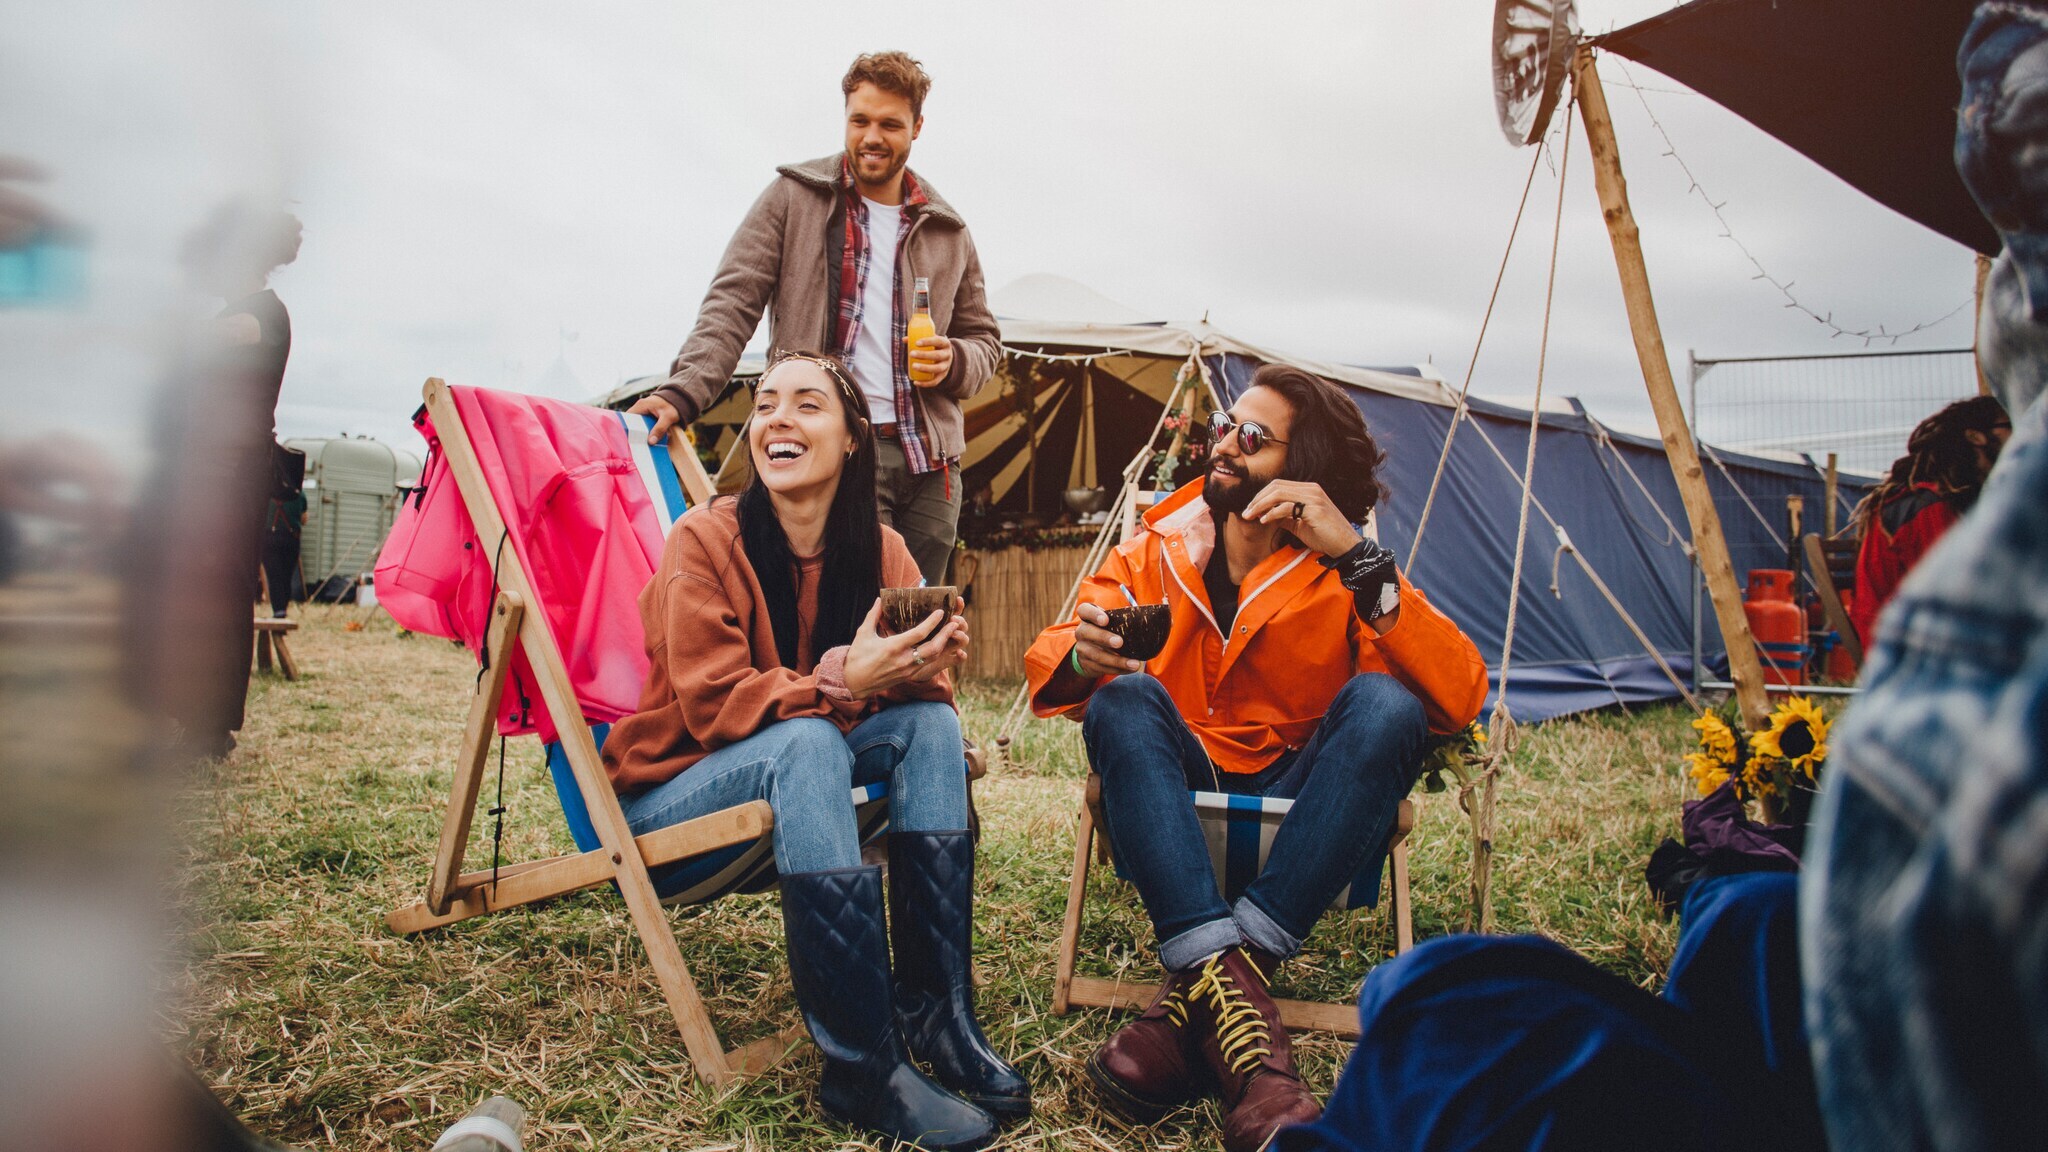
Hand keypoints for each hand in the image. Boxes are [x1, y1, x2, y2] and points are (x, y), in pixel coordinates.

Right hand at [629, 393, 680, 445]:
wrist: (680, 400)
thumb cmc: (673, 406)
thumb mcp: (668, 418)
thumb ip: (659, 429)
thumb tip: (651, 442)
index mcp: (641, 405)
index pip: (627, 417)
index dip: (625, 428)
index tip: (627, 439)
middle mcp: (640, 407)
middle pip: (631, 422)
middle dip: (632, 432)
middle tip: (633, 444)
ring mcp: (644, 411)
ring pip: (637, 424)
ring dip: (639, 432)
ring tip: (639, 444)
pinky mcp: (648, 415)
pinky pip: (643, 424)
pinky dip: (644, 430)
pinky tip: (646, 439)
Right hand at [844, 597, 968, 696]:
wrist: (853, 684)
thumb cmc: (856, 657)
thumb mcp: (863, 634)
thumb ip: (873, 615)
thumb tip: (880, 599)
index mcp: (892, 648)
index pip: (918, 634)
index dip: (932, 622)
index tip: (940, 612)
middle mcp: (903, 660)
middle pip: (933, 648)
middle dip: (946, 635)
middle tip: (955, 622)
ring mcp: (907, 670)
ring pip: (933, 657)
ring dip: (944, 644)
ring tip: (952, 631)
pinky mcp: (908, 676)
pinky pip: (927, 664)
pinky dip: (936, 654)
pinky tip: (941, 645)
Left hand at [909, 336, 952, 387]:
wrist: (946, 356)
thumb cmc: (935, 346)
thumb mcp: (930, 340)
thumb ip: (918, 338)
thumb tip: (904, 339)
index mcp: (945, 344)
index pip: (938, 341)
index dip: (928, 342)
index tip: (916, 343)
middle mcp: (947, 355)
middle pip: (937, 355)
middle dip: (924, 355)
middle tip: (911, 354)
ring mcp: (946, 366)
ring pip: (937, 369)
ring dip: (925, 368)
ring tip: (913, 366)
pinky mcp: (943, 376)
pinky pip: (935, 381)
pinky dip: (925, 383)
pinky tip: (915, 382)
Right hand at [1069, 602, 1143, 677]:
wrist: (1093, 652)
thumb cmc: (1111, 631)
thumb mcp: (1115, 621)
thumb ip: (1129, 618)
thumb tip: (1162, 616)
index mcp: (1088, 617)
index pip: (1084, 610)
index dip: (1093, 614)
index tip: (1106, 620)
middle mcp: (1082, 632)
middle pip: (1087, 632)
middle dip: (1103, 637)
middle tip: (1120, 642)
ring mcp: (1082, 649)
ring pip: (1096, 655)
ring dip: (1116, 660)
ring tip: (1134, 664)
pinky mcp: (1086, 664)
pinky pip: (1102, 668)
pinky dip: (1118, 670)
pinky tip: (1130, 669)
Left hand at [1242, 479, 1361, 557]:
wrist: (1345, 547)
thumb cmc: (1324, 536)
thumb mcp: (1299, 524)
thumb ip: (1284, 516)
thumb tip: (1265, 515)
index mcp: (1308, 490)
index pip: (1278, 485)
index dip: (1261, 496)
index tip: (1250, 509)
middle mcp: (1311, 489)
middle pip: (1276, 486)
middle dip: (1257, 499)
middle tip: (1246, 513)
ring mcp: (1314, 497)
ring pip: (1279, 493)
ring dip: (1260, 505)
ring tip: (1250, 516)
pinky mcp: (1315, 509)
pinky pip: (1287, 506)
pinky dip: (1272, 513)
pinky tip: (1264, 521)